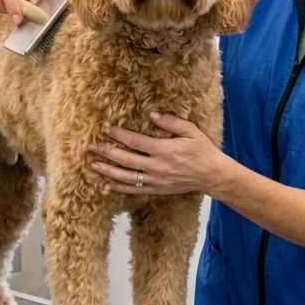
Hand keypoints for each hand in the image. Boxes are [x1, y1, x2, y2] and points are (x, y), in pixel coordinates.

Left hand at [89, 113, 229, 194]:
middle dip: (106, 152)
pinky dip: (121, 188)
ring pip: (126, 176)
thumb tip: (152, 114)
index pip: (135, 141)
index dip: (119, 135)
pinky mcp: (158, 189)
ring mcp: (156, 180)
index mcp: (164, 150)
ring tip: (93, 165)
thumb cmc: (202, 150)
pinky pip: (135, 190)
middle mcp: (157, 166)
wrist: (212, 175)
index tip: (106, 129)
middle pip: (125, 159)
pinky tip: (108, 184)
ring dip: (108, 171)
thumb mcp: (191, 130)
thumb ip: (171, 122)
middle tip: (92, 147)